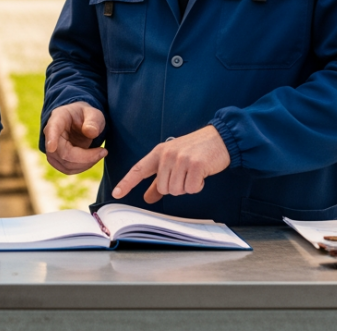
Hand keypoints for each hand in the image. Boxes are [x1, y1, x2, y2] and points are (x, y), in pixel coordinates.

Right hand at [43, 101, 107, 174]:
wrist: (80, 122)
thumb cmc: (86, 116)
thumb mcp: (94, 114)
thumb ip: (94, 121)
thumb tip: (91, 133)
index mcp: (58, 118)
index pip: (52, 129)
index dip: (51, 139)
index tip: (52, 147)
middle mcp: (50, 135)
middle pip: (62, 153)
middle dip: (85, 157)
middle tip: (103, 151)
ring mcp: (52, 149)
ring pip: (65, 165)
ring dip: (86, 163)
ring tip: (100, 153)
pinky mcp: (57, 160)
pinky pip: (68, 169)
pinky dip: (83, 167)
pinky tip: (93, 158)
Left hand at [111, 126, 229, 203]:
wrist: (220, 138)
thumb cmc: (196, 150)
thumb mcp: (174, 160)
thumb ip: (159, 180)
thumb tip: (148, 198)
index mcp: (159, 152)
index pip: (139, 169)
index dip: (127, 183)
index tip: (116, 193)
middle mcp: (167, 155)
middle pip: (163, 188)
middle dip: (176, 187)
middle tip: (186, 175)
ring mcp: (181, 159)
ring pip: (176, 190)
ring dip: (187, 186)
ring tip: (194, 172)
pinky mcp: (195, 165)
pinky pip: (191, 188)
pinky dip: (198, 186)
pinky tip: (202, 173)